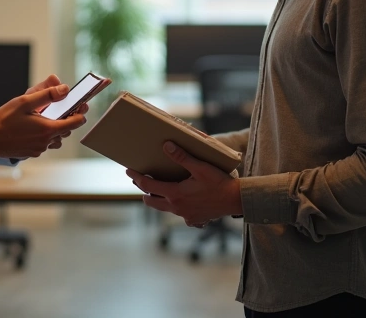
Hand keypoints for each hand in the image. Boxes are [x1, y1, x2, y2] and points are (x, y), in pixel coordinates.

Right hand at [30, 75, 110, 149]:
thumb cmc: (4, 121)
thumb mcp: (24, 101)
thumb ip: (47, 94)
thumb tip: (65, 89)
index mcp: (48, 128)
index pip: (75, 123)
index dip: (80, 115)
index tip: (83, 107)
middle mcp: (46, 141)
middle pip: (67, 131)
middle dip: (68, 120)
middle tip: (68, 110)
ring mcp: (39, 149)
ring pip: (56, 139)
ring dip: (56, 130)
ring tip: (49, 119)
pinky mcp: (32, 153)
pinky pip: (45, 144)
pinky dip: (45, 137)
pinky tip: (35, 129)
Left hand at [126, 142, 241, 226]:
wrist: (236, 200)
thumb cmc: (219, 182)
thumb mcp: (200, 167)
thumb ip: (182, 157)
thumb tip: (165, 145)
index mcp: (175, 194)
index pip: (148, 186)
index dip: (137, 177)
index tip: (129, 170)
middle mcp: (176, 207)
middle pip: (151, 202)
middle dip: (143, 190)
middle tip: (140, 179)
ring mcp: (184, 215)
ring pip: (162, 208)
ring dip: (156, 198)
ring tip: (155, 188)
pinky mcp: (193, 219)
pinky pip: (177, 214)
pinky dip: (173, 206)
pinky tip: (178, 199)